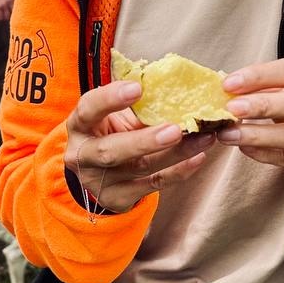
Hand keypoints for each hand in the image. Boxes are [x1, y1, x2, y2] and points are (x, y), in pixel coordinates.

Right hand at [0, 0, 14, 21]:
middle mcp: (9, 0)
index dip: (15, 13)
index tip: (13, 16)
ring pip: (6, 17)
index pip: (18, 8)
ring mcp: (3, 3)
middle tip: (3, 17)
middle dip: (9, 16)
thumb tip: (10, 6)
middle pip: (13, 14)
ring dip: (2, 18)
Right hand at [64, 80, 213, 213]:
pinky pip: (153, 184)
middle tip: (176, 129)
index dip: (110, 99)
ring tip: (203, 138)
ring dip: (176, 153)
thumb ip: (137, 104)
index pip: (88, 110)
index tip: (138, 88)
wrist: (100, 170)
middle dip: (145, 141)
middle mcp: (83, 156)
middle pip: (111, 151)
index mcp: (80, 125)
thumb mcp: (115, 114)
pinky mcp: (118, 198)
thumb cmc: (112, 130)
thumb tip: (176, 84)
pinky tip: (198, 157)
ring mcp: (100, 182)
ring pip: (140, 168)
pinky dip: (179, 171)